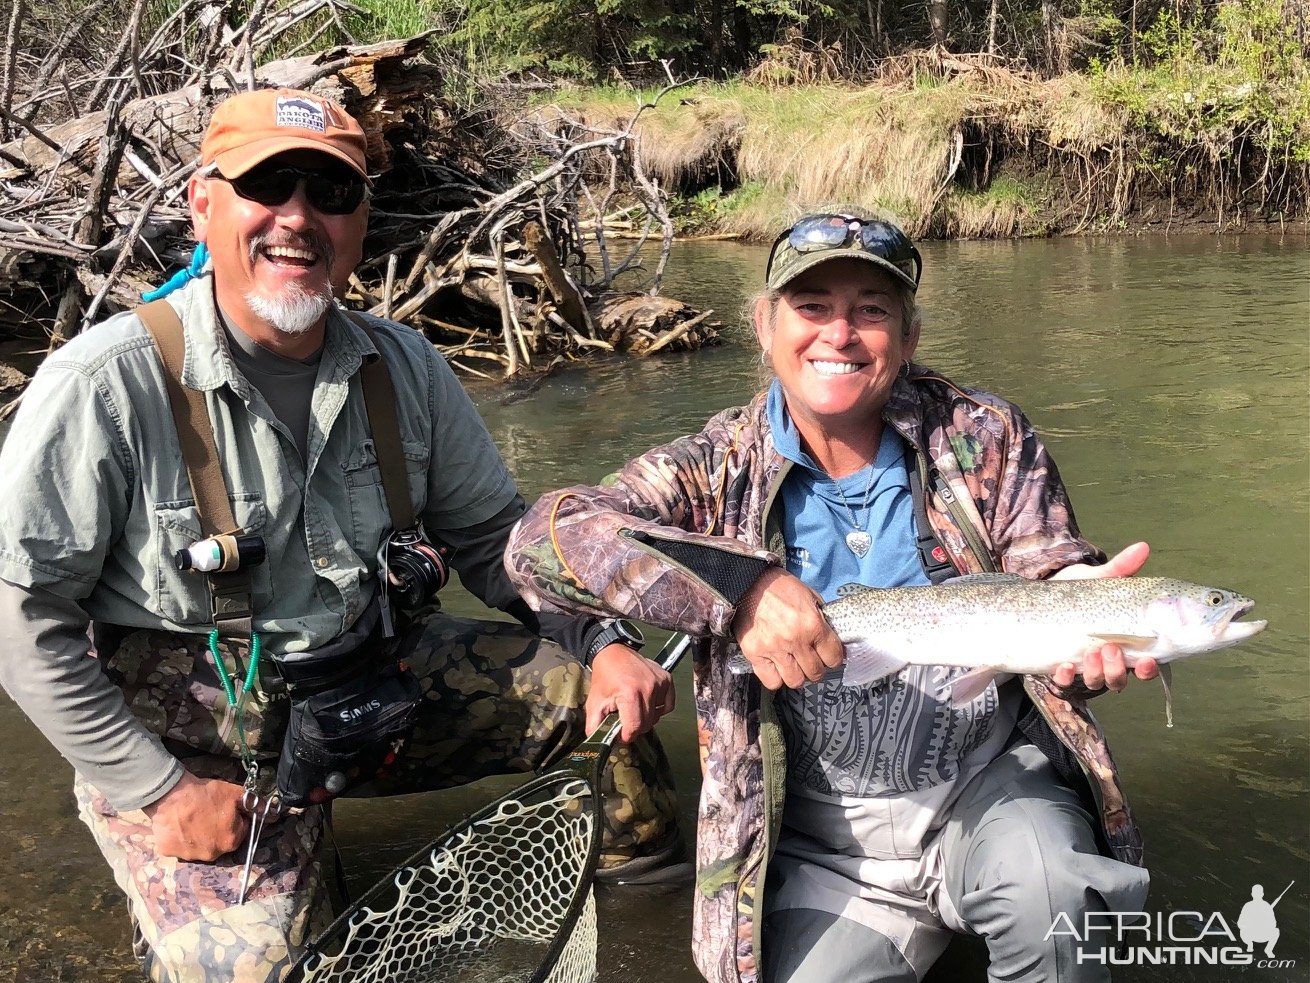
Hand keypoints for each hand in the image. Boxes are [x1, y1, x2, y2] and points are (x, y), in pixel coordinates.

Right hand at [143, 770, 248, 860]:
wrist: (170, 794)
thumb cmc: (205, 794)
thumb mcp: (235, 794)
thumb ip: (254, 804)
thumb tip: (271, 812)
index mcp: (231, 841)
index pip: (240, 831)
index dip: (236, 818)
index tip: (227, 810)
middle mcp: (211, 854)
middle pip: (220, 841)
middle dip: (218, 829)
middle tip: (208, 813)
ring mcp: (189, 856)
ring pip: (199, 845)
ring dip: (199, 835)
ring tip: (192, 817)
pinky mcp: (169, 852)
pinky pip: (179, 846)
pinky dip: (180, 837)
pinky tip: (178, 824)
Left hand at [586, 643, 674, 741]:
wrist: (613, 651)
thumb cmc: (604, 675)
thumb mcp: (594, 702)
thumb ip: (595, 726)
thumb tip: (599, 743)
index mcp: (630, 693)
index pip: (635, 727)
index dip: (627, 735)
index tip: (622, 733)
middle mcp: (648, 687)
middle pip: (647, 723)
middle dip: (635, 727)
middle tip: (625, 719)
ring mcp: (659, 683)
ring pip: (657, 716)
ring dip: (646, 717)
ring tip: (634, 707)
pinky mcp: (666, 679)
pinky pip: (667, 705)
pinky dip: (659, 708)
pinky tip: (647, 702)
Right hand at [731, 567, 843, 689]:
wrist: (749, 581)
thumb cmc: (780, 587)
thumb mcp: (810, 596)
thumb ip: (821, 619)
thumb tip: (831, 639)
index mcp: (812, 624)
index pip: (834, 657)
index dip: (833, 657)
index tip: (828, 655)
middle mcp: (795, 640)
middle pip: (815, 673)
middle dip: (816, 668)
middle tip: (811, 660)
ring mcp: (774, 649)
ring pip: (795, 681)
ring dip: (797, 675)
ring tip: (794, 665)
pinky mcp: (755, 653)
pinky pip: (771, 681)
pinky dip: (776, 678)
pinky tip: (777, 667)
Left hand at [1051, 541, 1158, 690]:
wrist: (1042, 593)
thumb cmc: (1079, 590)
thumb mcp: (1099, 579)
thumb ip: (1120, 567)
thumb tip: (1142, 547)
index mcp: (1125, 643)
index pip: (1144, 664)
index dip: (1149, 668)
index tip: (1149, 660)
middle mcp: (1106, 660)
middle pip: (1119, 679)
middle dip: (1117, 670)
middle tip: (1111, 650)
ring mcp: (1082, 665)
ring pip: (1095, 682)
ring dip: (1095, 673)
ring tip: (1091, 653)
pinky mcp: (1059, 666)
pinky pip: (1064, 682)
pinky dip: (1065, 678)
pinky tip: (1064, 667)